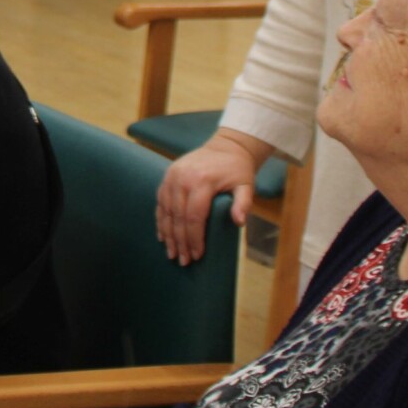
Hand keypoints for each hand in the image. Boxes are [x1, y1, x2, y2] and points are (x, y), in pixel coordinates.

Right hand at [154, 130, 274, 264]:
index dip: (195, 238)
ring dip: (168, 234)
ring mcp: (172, 177)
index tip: (197, 255)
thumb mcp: (247, 185)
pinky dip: (161, 220)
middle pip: (178, 216)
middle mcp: (183, 178)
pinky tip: (163, 236)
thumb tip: (239, 222)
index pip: (194, 216)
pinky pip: (160, 202)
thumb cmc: (238, 170)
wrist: (226, 146)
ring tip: (171, 253)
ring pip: (166, 211)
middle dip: (180, 241)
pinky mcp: (167, 177)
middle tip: (183, 260)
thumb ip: (244, 203)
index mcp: (202, 181)